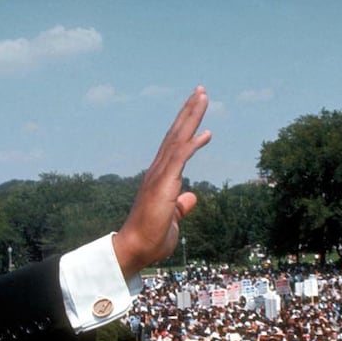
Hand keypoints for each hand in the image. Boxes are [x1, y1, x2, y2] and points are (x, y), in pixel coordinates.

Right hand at [113, 86, 211, 277]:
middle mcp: (157, 171)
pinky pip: (179, 159)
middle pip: (175, 134)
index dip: (186, 125)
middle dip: (189, 111)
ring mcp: (159, 176)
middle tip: (200, 90)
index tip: (197, 107)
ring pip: (177, 139)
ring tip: (202, 96)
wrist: (135, 250)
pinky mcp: (162, 185)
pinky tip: (206, 132)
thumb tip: (192, 196)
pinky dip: (192, 144)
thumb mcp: (172, 218)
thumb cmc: (150, 238)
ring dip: (191, 117)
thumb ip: (181, 205)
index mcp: (160, 177)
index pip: (175, 144)